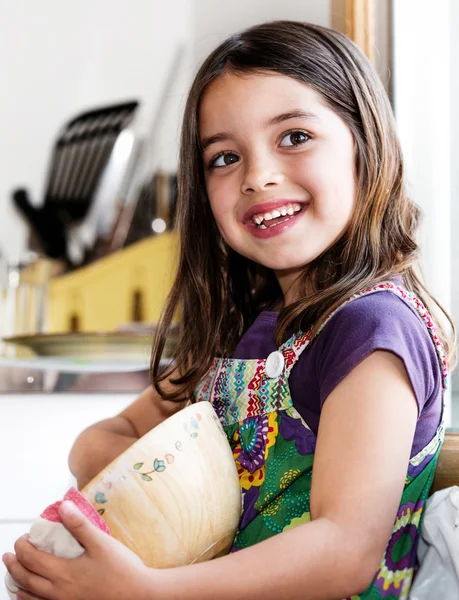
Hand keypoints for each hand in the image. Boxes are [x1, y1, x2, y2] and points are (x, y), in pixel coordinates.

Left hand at [2, 501, 158, 599]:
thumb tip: (63, 507)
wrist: (139, 596)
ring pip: (31, 596)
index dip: (23, 547)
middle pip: (26, 578)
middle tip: (10, 554)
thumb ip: (80, 525)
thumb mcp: (102, 543)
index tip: (23, 537)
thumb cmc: (123, 570)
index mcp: (64, 573)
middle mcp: (59, 592)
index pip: (32, 559)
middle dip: (15, 565)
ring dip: (18, 583)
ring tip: (14, 574)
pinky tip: (30, 595)